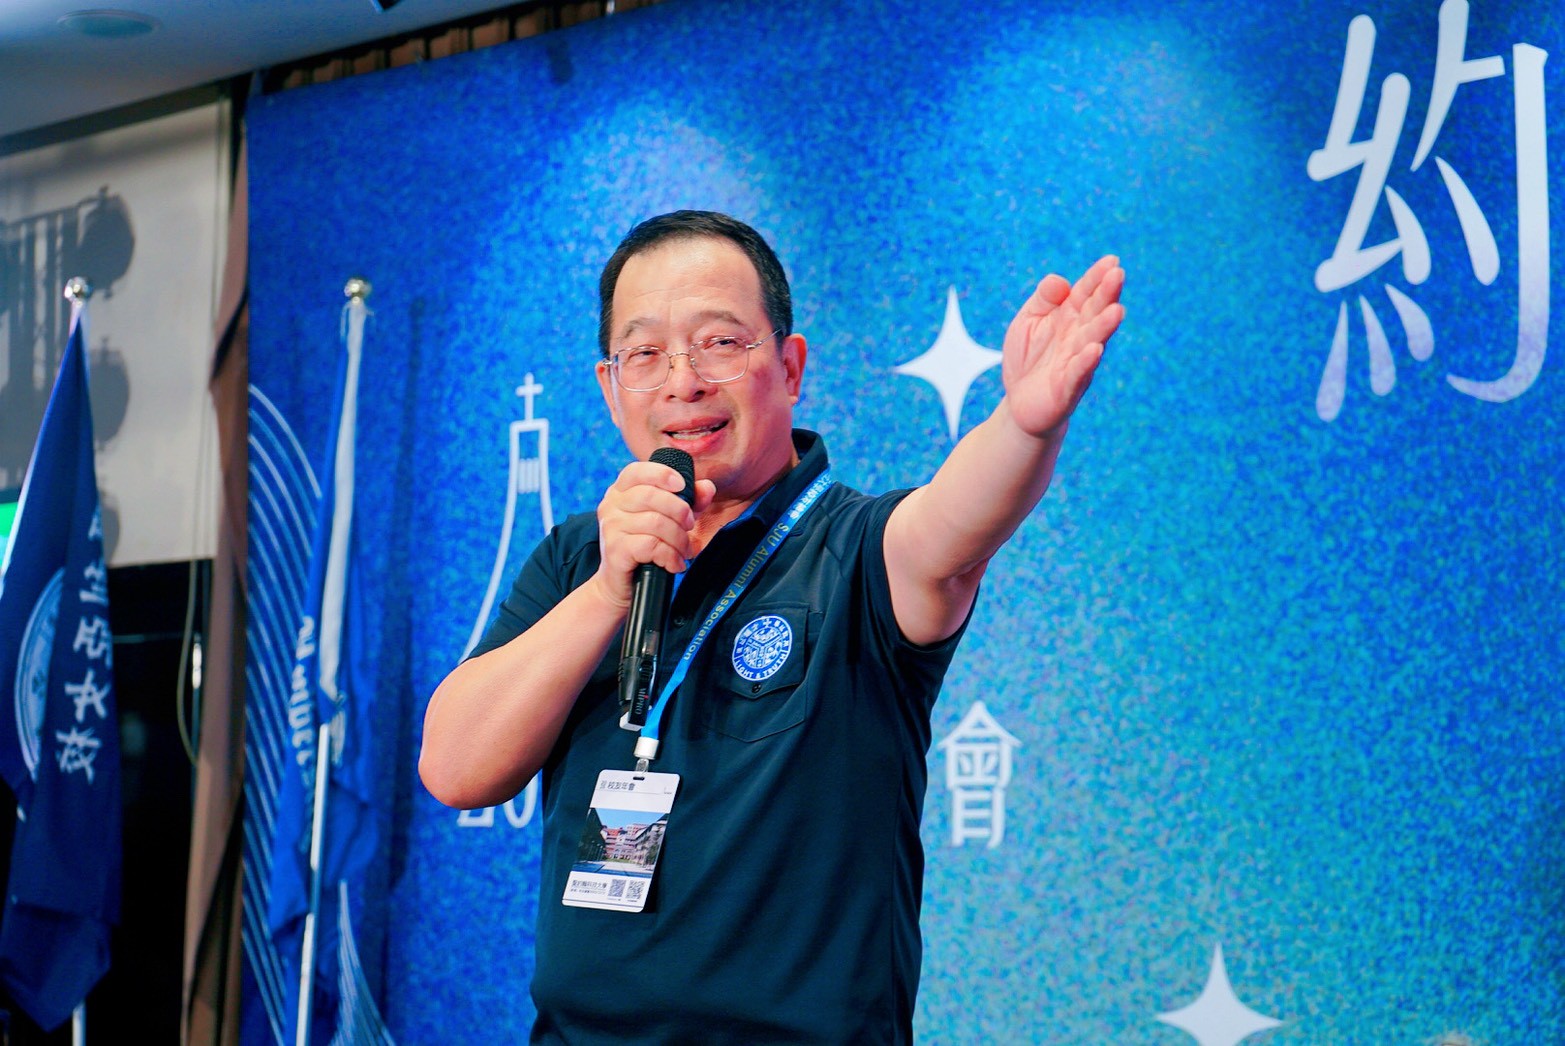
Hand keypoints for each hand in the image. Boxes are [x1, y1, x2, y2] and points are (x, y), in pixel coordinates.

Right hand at [592, 460, 716, 608]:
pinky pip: (651, 545)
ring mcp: (611, 527)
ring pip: (655, 522)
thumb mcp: (671, 519)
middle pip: (651, 496)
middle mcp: (611, 505)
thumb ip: (690, 500)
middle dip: (680, 511)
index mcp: (622, 491)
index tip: (682, 486)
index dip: (662, 474)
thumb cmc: (646, 546)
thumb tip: (707, 487)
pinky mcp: (615, 549)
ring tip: (683, 550)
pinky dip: (670, 555)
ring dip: (678, 539)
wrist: (622, 584)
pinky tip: (674, 563)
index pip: (637, 471)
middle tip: (689, 527)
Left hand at [1000, 255, 1124, 438]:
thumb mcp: (1027, 321)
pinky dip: (1086, 363)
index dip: (1097, 277)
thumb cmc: (1028, 357)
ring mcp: (1076, 361)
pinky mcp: (1067, 388)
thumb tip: (1060, 281)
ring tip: (1116, 311)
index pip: (1085, 293)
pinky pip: (1078, 373)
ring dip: (1104, 327)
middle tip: (1118, 275)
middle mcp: (1078, 337)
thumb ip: (1043, 299)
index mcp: (1068, 317)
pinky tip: (1094, 350)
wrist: (1020, 401)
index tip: (1111, 261)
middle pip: (1095, 313)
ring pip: (1093, 341)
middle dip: (1107, 295)